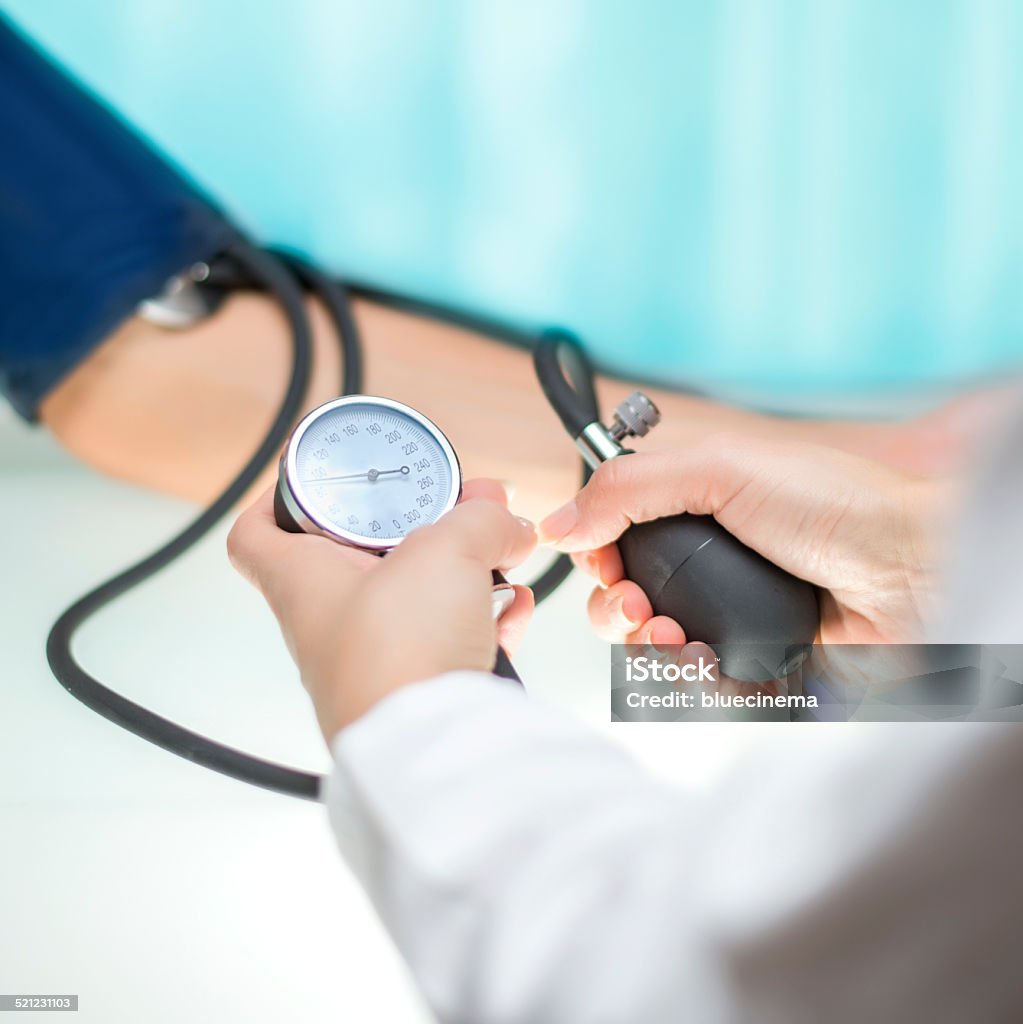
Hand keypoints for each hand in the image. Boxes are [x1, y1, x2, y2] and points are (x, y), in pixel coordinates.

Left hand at [228, 479, 535, 740]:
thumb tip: (506, 521)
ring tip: (501, 560)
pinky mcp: (420, 685)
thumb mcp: (444, 549)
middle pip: (365, 556)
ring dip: (466, 574)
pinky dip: (485, 620)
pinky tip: (512, 612)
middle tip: (461, 509)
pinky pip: (451, 638)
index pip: (257, 533)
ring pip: (418, 596)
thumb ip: (479, 520)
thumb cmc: (400, 652)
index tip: (321, 477)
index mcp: (305, 579)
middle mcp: (332, 620)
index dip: (279, 496)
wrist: (432, 747)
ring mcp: (376, 655)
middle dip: (422, 527)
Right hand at [538, 434, 953, 646]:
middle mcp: (708, 565)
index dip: (597, 555)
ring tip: (670, 636)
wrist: (916, 570)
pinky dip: (689, 681)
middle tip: (633, 605)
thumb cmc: (836, 505)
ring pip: (653, 649)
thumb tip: (556, 522)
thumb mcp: (721, 468)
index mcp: (696, 510)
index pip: (616, 539)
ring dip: (645, 647)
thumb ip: (629, 488)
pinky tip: (703, 662)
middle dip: (612, 609)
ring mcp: (730, 616)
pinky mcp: (755, 666)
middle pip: (623, 600)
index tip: (601, 562)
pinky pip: (699, 687)